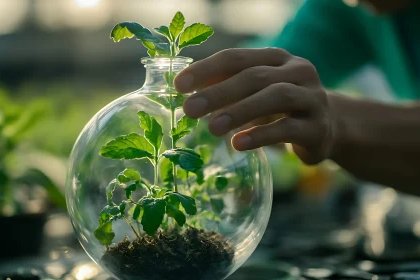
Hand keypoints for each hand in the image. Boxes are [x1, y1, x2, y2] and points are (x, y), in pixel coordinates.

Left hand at [174, 48, 336, 164]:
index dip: (206, 69)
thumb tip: (185, 90)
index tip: (179, 85)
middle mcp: (298, 71)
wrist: (328, 128)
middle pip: (254, 76)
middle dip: (219, 92)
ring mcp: (312, 98)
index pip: (237, 58)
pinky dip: (261, 135)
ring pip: (276, 97)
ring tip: (212, 128)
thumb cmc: (280, 108)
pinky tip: (238, 144)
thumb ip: (226, 86)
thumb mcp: (255, 92)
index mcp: (277, 58)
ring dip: (240, 111)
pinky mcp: (318, 127)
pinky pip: (289, 129)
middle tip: (190, 109)